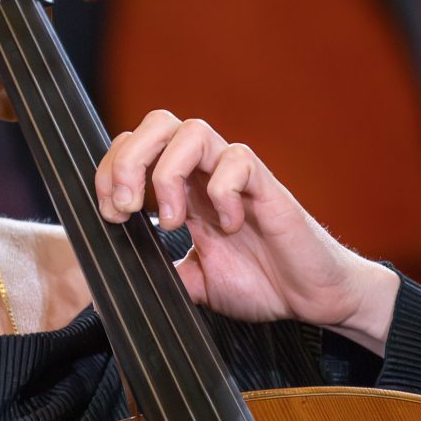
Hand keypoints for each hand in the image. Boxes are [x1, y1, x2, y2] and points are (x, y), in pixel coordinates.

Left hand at [95, 110, 399, 353]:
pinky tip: (228, 226)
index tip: (109, 215)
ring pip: (193, 130)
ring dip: (168, 174)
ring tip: (174, 221)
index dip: (110, 171)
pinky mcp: (267, 188)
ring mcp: (236, 176)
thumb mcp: (193, 284)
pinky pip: (238, 161)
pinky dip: (222, 193)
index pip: (134, 147)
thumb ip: (159, 272)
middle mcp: (205, 174)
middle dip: (128, 160)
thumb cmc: (259, 283)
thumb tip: (115, 278)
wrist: (310, 298)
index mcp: (183, 189)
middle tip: (126, 208)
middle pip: (157, 122)